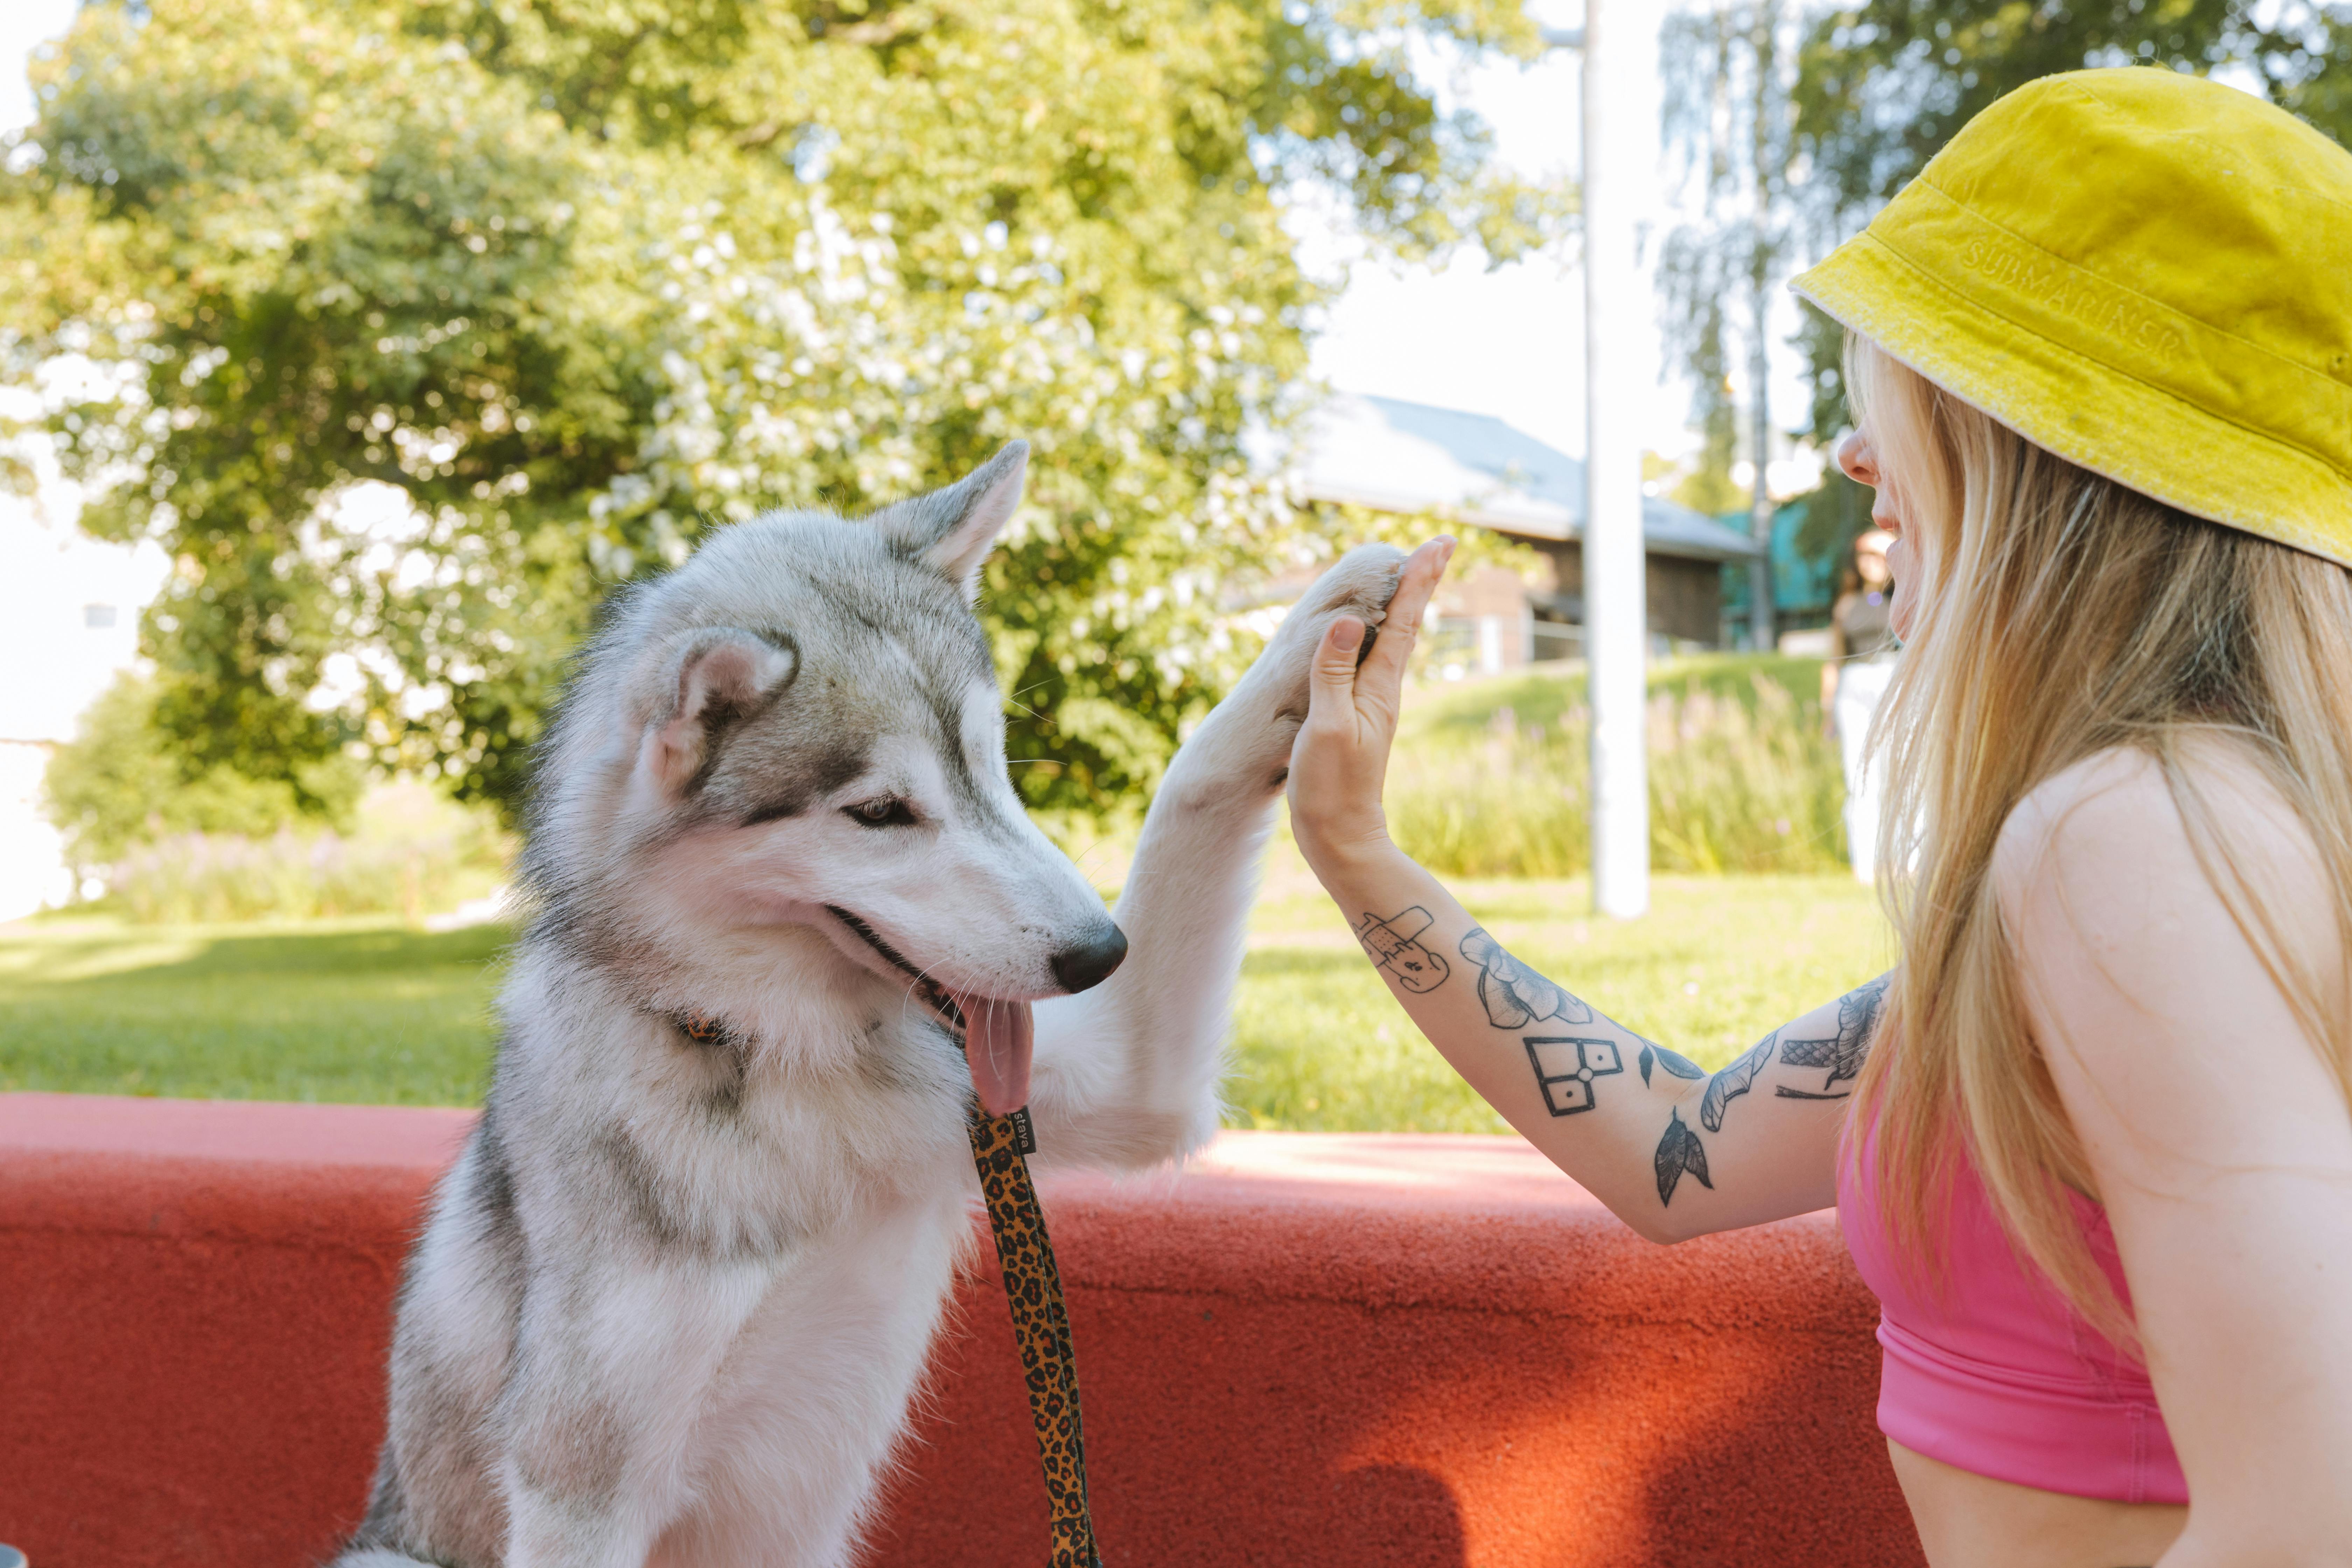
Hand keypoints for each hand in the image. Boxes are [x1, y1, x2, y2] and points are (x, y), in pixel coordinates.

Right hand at [1285, 537, 1453, 874]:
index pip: (1404, 621)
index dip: (1419, 579)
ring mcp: (1370, 704)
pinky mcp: (1355, 717)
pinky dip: (1375, 636)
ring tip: (1410, 575)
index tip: (1441, 543)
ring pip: (1390, 643)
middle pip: (1405, 625)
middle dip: (1418, 584)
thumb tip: (1348, 621)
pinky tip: (1369, 635)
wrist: (1339, 837)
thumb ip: (1334, 674)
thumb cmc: (1331, 786)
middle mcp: (1382, 690)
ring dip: (1401, 606)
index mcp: (1380, 687)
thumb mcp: (1329, 727)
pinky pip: (1369, 663)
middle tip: (1437, 546)